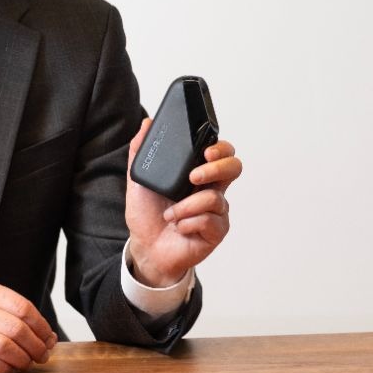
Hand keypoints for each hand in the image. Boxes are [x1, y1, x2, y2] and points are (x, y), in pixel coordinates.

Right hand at [0, 281, 58, 372]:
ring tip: (27, 363)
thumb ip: (15, 316)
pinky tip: (10, 368)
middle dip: (36, 346)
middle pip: (17, 329)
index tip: (49, 338)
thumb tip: (50, 338)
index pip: (23, 308)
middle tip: (43, 355)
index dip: (42, 326)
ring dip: (23, 359)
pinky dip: (6, 369)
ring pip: (6, 347)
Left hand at [125, 120, 242, 288]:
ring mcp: (217, 210)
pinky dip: (188, 223)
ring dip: (186, 206)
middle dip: (216, 168)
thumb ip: (140, 151)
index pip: (221, 152)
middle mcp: (212, 189)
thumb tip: (146, 124)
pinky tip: (179, 228)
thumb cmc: (147, 215)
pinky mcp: (216, 230)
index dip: (220, 148)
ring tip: (171, 215)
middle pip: (234, 167)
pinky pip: (209, 220)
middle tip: (194, 177)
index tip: (205, 152)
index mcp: (197, 173)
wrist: (145, 248)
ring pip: (215, 197)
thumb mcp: (138, 180)